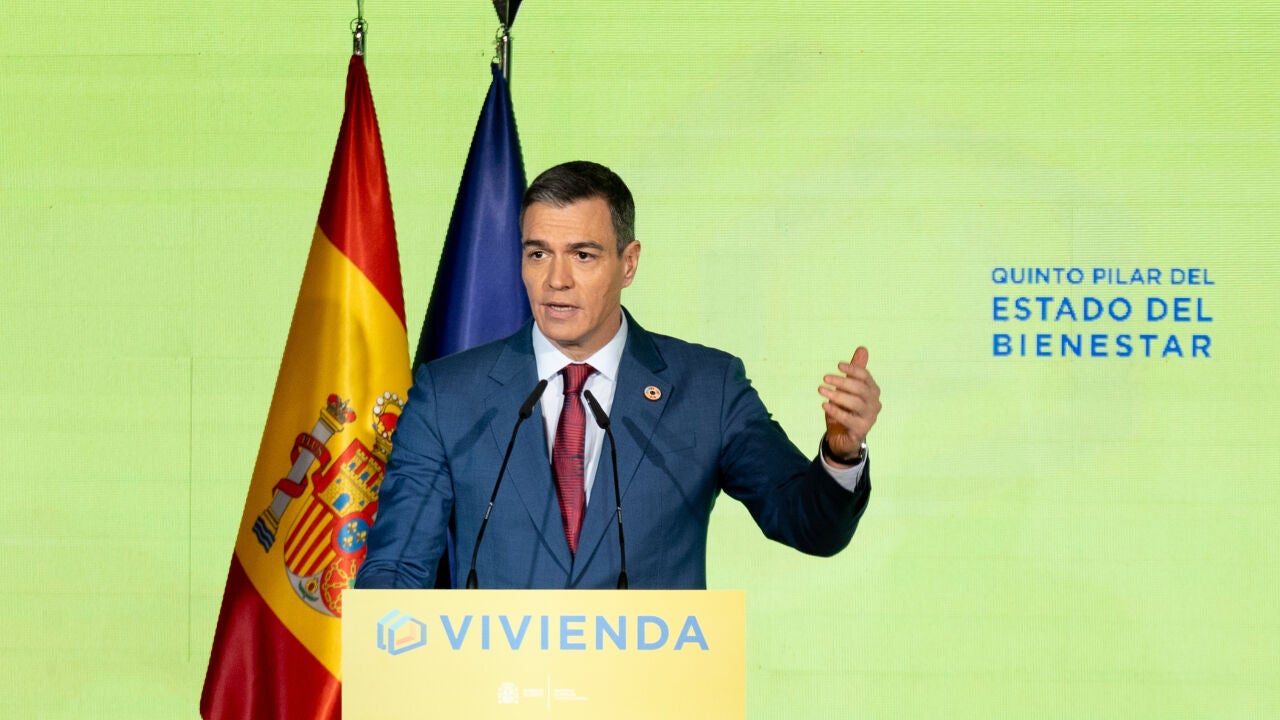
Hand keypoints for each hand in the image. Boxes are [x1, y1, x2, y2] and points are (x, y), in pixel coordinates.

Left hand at [819, 346, 880, 465]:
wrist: (843, 438)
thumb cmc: (846, 410)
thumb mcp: (847, 389)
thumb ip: (854, 371)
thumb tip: (862, 348)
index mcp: (872, 390)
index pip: (865, 376)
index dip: (853, 369)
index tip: (838, 365)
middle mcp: (874, 403)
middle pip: (860, 389)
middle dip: (842, 381)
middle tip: (825, 378)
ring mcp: (869, 418)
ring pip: (855, 403)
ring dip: (837, 395)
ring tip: (821, 390)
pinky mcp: (861, 430)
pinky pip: (848, 419)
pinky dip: (835, 411)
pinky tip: (824, 405)